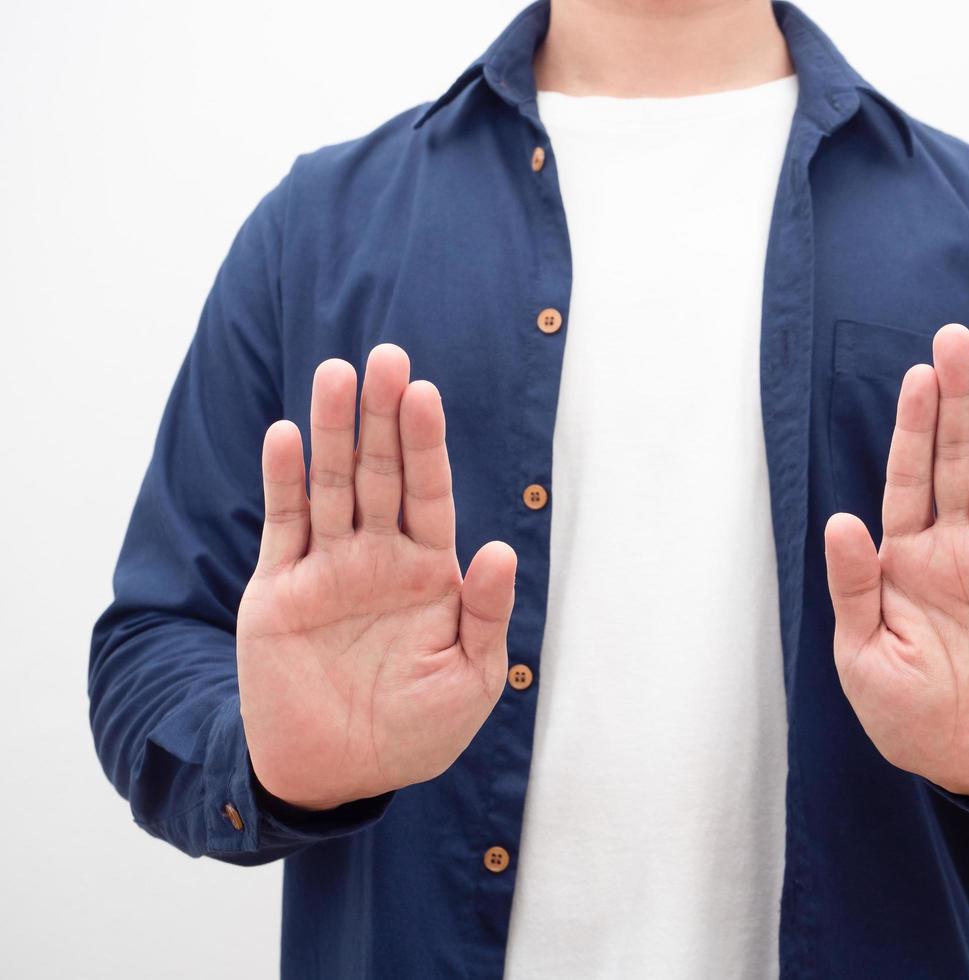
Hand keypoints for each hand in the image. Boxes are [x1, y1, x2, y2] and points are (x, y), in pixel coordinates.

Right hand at [236, 344, 515, 810]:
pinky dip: (284, 481)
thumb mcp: (470, 681)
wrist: (337, 775)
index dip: (427, 444)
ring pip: (330, 486)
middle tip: (386, 356)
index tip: (425, 393)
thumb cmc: (414, 733)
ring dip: (332, 431)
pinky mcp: (279, 590)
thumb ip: (483, 613)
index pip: (430, 493)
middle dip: (383, 417)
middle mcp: (378, 558)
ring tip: (336, 374)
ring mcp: (327, 569)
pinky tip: (287, 435)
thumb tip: (498, 549)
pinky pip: (282, 526)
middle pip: (380, 472)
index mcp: (429, 573)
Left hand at [824, 324, 968, 802]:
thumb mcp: (863, 658)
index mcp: (904, 562)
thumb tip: (840, 517)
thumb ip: (854, 587)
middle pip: (957, 461)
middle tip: (956, 337)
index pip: (908, 479)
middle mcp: (955, 549)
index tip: (916, 375)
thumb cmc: (911, 720)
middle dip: (956, 402)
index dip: (912, 428)